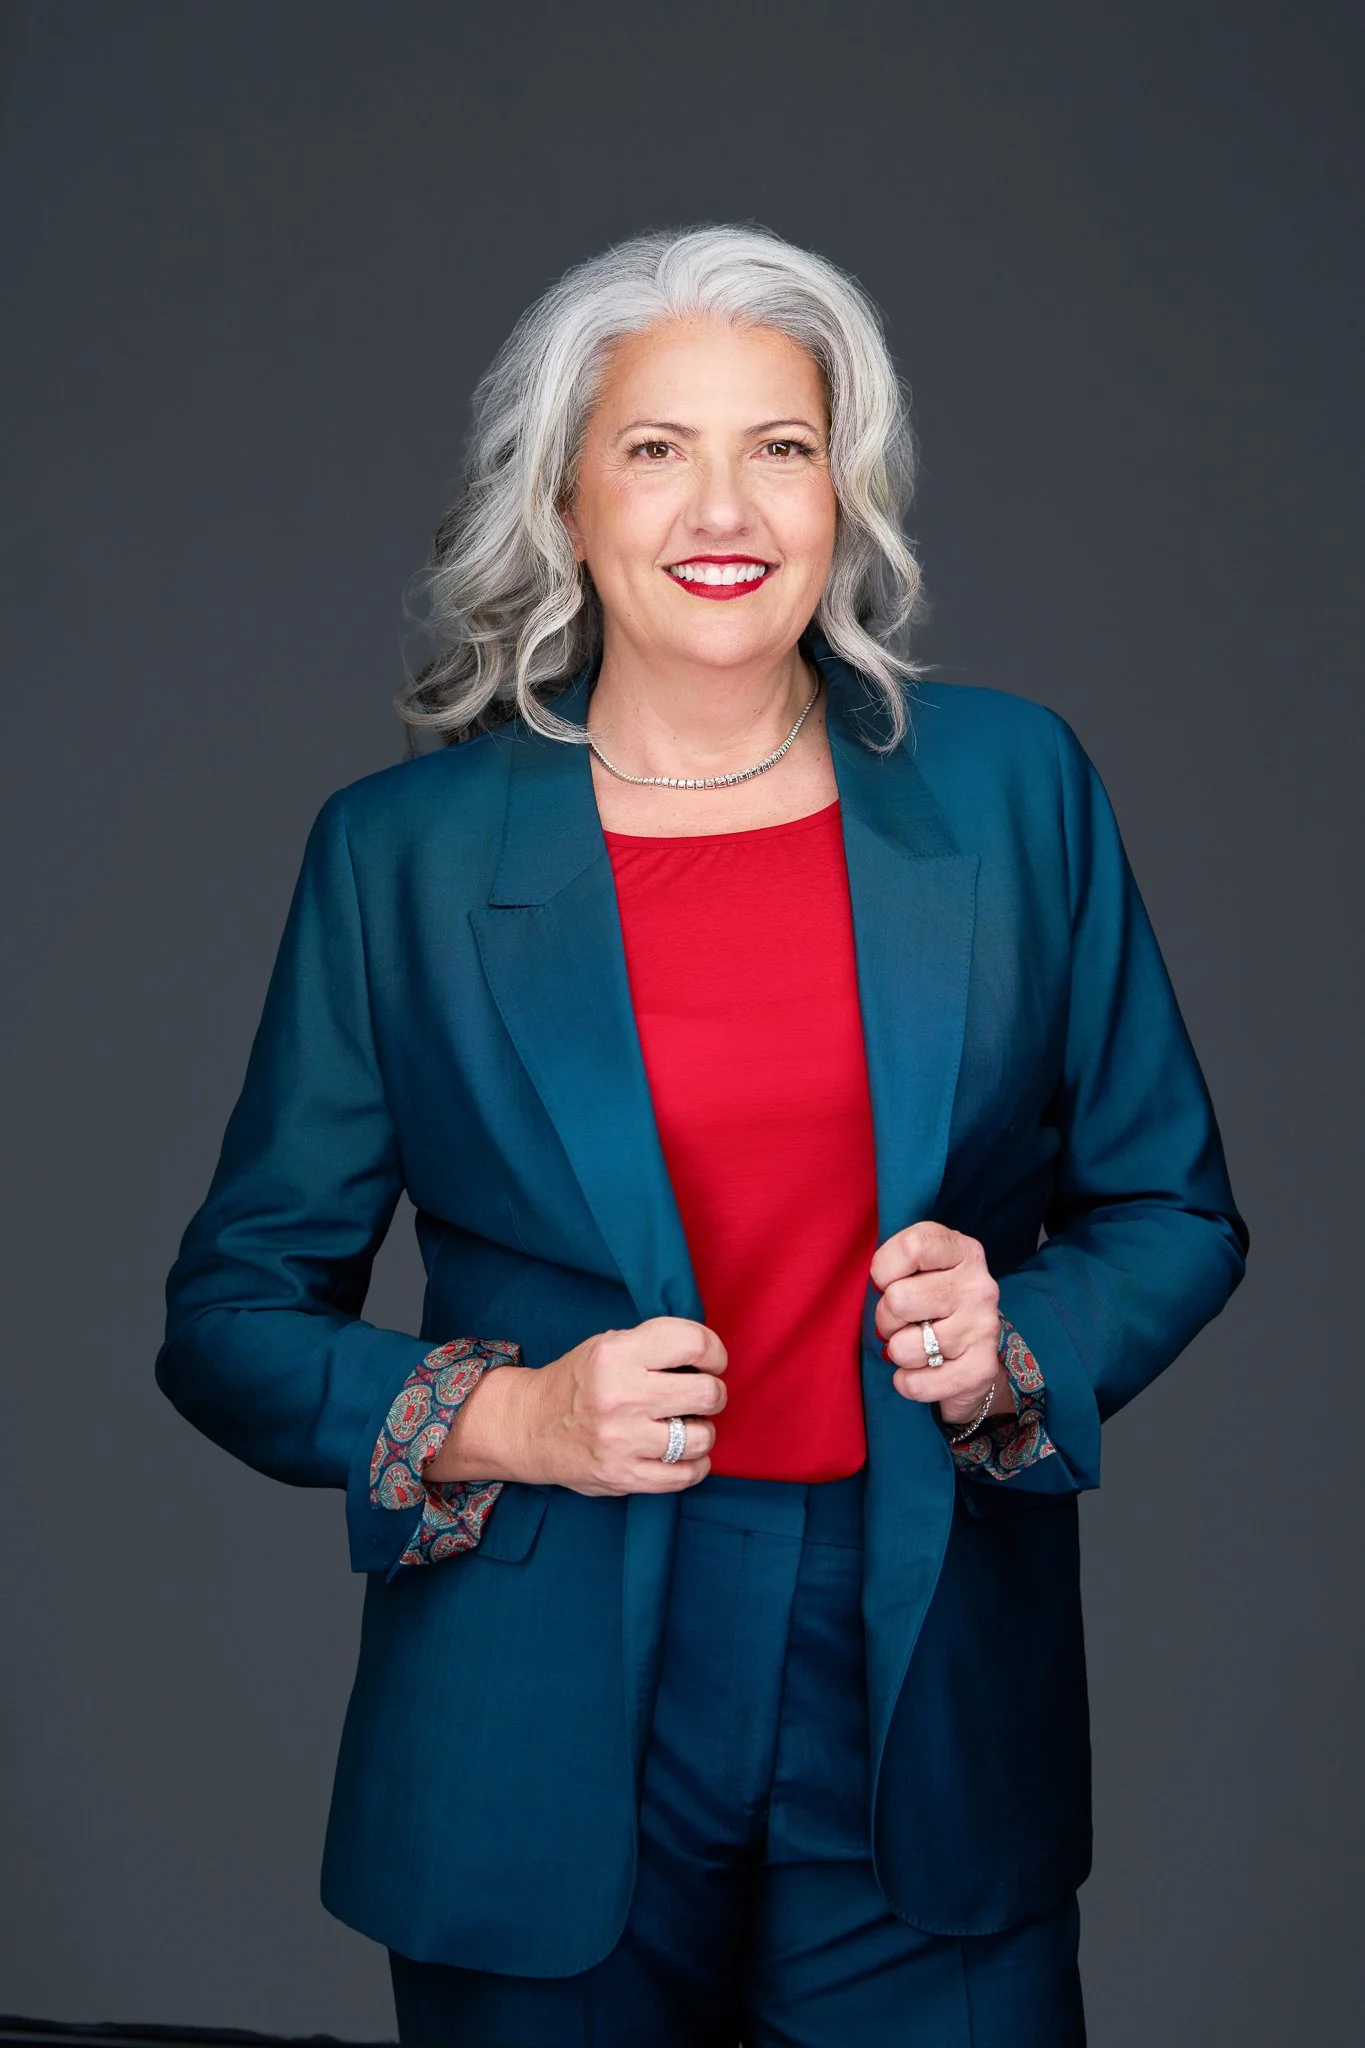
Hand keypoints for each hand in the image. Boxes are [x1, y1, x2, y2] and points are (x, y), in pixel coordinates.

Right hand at [426, 1317, 727, 1493]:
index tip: (712, 1361)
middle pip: (707, 1393)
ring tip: (688, 1426)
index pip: (693, 1343)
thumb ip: (654, 1345)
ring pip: (701, 1438)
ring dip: (703, 1432)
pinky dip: (695, 1466)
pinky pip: (684, 1476)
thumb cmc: (578, 1381)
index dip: (714, 1351)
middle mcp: (621, 1396)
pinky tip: (685, 1455)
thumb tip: (709, 1355)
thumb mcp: (608, 1345)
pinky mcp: (623, 1476)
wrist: (530, 1426)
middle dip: (713, 1393)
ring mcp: (622, 1440)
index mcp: (617, 1354)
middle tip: (702, 1395)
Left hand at [870, 1221, 1013, 1428]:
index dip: (884, 1269)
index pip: (913, 1247)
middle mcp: (979, 1286)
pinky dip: (907, 1383)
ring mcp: (983, 1328)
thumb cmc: (932, 1303)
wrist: (973, 1355)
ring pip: (903, 1347)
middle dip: (886, 1317)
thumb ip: (896, 1263)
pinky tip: (921, 1372)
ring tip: (915, 1345)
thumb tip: (874, 1285)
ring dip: (898, 1352)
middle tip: (901, 1322)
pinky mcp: (981, 1370)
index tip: (886, 1282)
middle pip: (898, 1300)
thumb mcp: (919, 1268)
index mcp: (963, 1251)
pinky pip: (916, 1384)